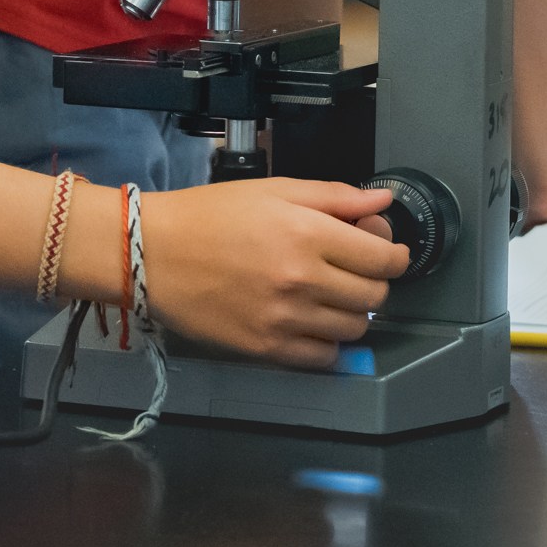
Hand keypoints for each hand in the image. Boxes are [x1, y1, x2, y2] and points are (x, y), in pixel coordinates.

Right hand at [140, 176, 408, 368]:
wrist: (152, 254)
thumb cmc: (210, 215)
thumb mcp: (275, 189)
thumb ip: (335, 197)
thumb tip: (383, 200)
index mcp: (308, 234)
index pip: (382, 258)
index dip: (394, 255)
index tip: (387, 252)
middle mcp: (302, 280)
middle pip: (374, 297)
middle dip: (373, 282)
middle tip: (354, 271)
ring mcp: (284, 320)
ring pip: (353, 330)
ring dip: (352, 314)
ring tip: (328, 296)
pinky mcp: (265, 349)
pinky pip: (322, 358)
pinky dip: (327, 344)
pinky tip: (311, 323)